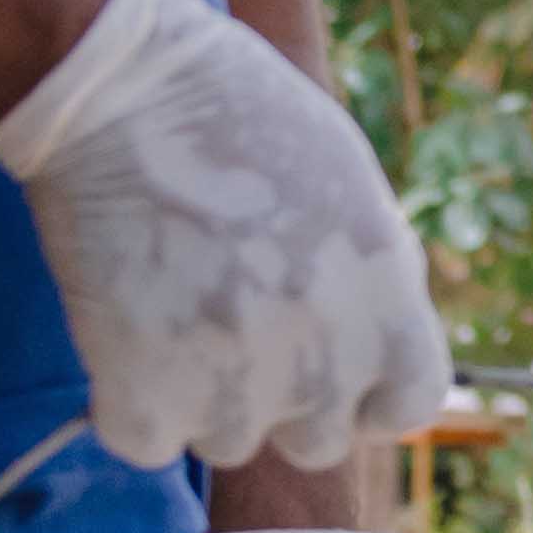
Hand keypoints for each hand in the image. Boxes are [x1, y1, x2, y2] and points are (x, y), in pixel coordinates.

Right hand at [0, 0, 450, 472]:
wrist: (124, 92)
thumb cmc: (236, 117)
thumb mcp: (351, 183)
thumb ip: (374, 274)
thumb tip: (378, 335)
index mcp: (387, 300)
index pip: (409, 404)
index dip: (370, 394)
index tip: (334, 370)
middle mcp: (326, 356)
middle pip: (318, 440)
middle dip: (280, 396)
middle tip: (230, 318)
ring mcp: (238, 385)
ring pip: (226, 440)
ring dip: (199, 394)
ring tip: (172, 300)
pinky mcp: (147, 396)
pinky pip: (142, 440)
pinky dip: (125, 399)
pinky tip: (122, 322)